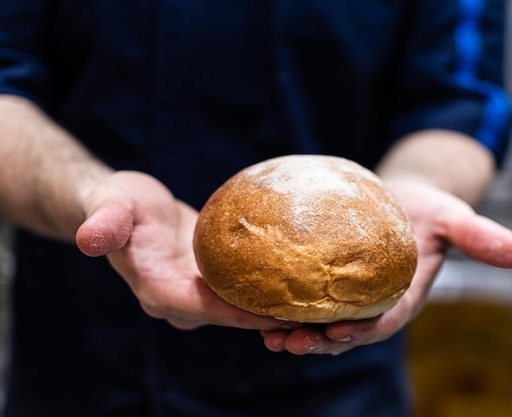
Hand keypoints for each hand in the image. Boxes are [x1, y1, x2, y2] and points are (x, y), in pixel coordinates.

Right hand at [75, 171, 298, 330]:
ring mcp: (196, 295)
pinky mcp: (211, 282)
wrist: (125, 207)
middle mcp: (180, 301)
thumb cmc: (117, 203)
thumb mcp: (109, 204)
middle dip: (269, 320)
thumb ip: (104, 222)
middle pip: (231, 317)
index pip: (205, 309)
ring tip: (320, 305)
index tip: (281, 314)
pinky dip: (272, 290)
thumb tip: (89, 239)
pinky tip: (305, 281)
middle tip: (314, 317)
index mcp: (158, 290)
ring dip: (277, 311)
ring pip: (242, 308)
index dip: (242, 314)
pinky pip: (245, 290)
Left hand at [260, 178, 511, 354]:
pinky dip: (282, 303)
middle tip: (284, 341)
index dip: (362, 331)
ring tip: (264, 331)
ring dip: (292, 329)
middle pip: (344, 331)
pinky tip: (255, 302)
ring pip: (319, 321)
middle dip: (316, 341)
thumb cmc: (428, 211)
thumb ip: (480, 237)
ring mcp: (347, 296)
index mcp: (402, 297)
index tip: (338, 334)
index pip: (383, 322)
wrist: (401, 200)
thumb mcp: (454, 218)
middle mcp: (372, 304)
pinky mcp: (327, 282)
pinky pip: (303, 298)